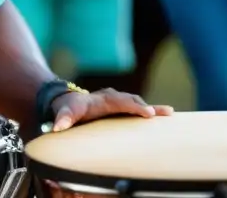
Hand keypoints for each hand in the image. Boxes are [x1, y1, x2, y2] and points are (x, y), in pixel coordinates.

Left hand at [51, 88, 174, 131]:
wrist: (69, 101)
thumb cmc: (69, 108)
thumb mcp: (64, 112)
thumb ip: (62, 119)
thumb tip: (57, 128)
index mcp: (103, 99)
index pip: (121, 102)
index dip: (134, 107)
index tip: (148, 114)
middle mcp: (114, 98)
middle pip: (132, 101)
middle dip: (146, 107)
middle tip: (160, 115)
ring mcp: (119, 101)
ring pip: (138, 103)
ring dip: (153, 109)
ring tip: (170, 113)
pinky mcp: (122, 108)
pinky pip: (138, 108)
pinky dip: (152, 111)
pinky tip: (167, 117)